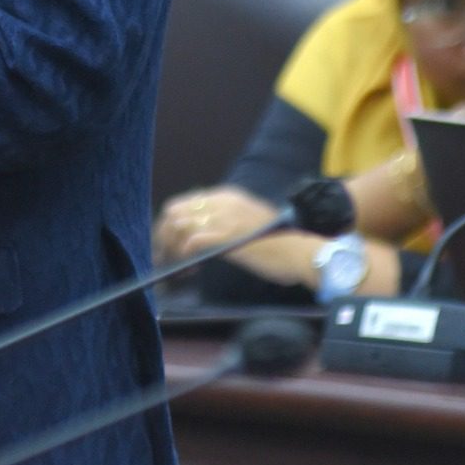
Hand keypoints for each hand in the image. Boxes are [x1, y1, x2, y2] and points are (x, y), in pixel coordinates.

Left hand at [155, 186, 279, 261]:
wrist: (300, 252)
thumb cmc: (278, 244)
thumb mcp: (247, 223)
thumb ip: (224, 223)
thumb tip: (199, 237)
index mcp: (227, 196)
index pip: (184, 203)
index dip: (171, 224)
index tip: (168, 243)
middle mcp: (222, 202)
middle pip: (174, 211)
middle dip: (163, 234)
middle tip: (163, 255)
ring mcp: (224, 217)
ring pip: (178, 225)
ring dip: (170, 246)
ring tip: (173, 264)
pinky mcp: (227, 236)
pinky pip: (191, 241)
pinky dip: (184, 256)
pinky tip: (191, 268)